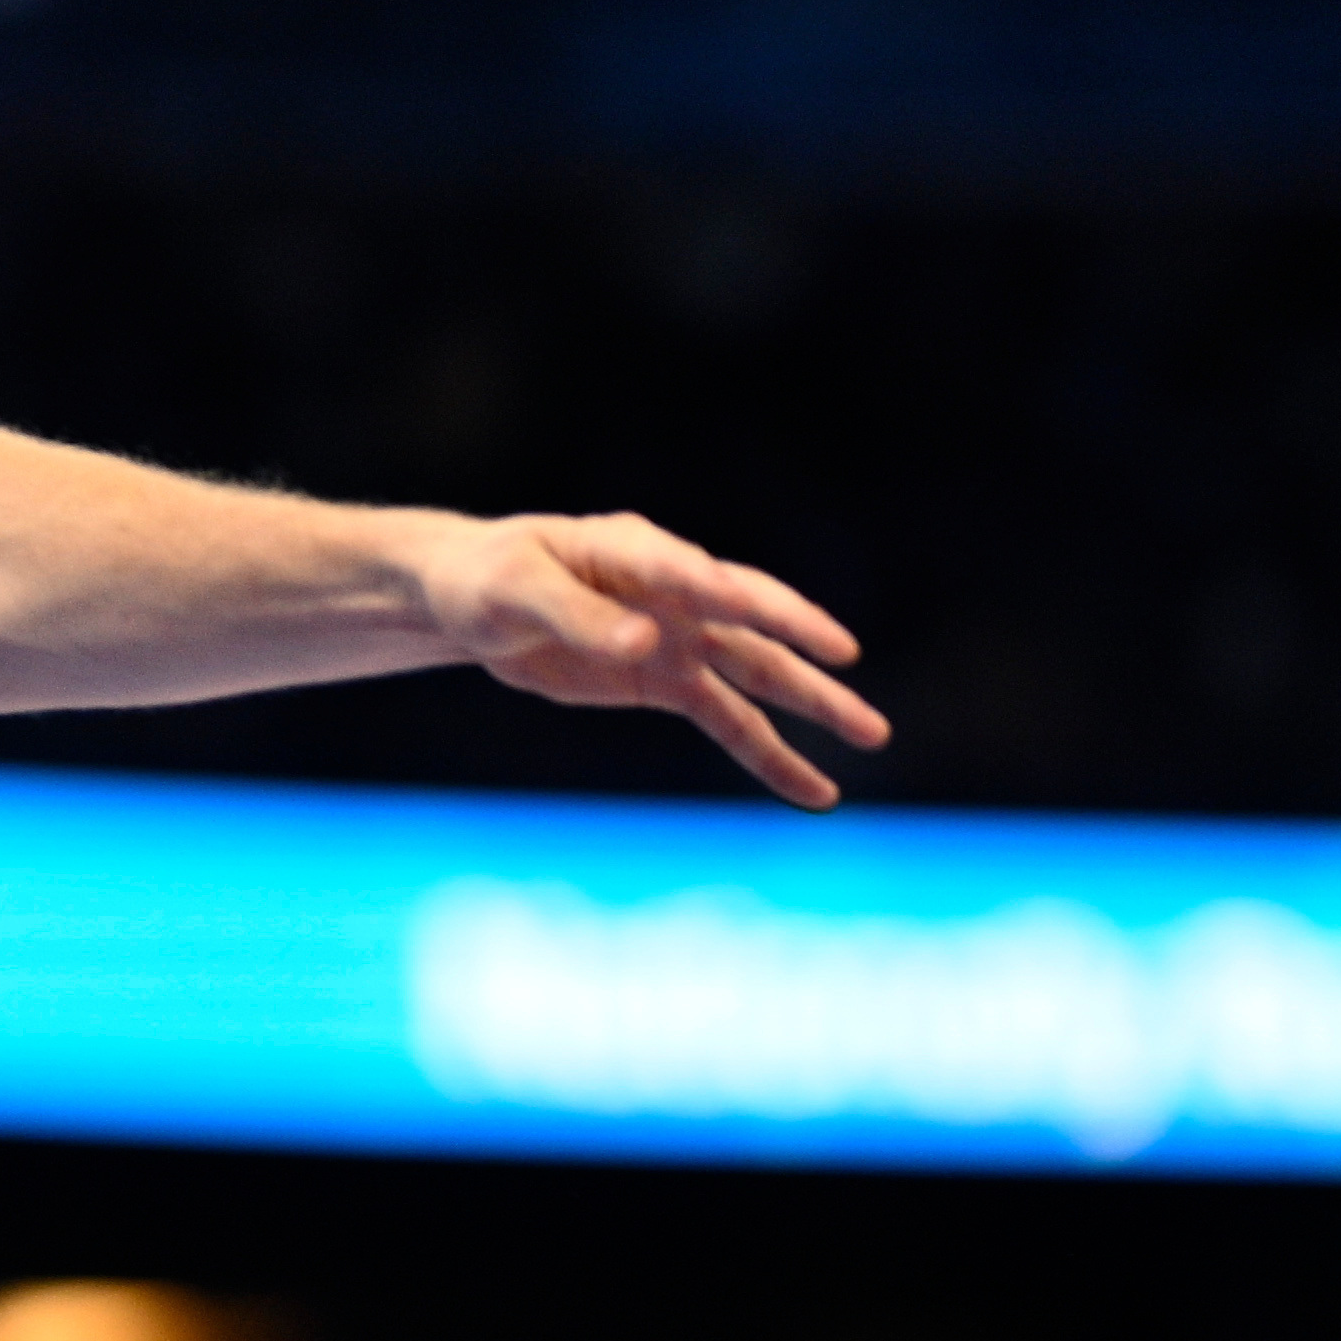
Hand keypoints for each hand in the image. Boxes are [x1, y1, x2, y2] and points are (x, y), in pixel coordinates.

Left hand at [432, 516, 885, 807]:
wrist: (468, 601)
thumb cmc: (487, 579)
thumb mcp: (516, 593)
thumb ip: (579, 616)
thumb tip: (644, 641)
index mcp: (636, 550)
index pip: (695, 574)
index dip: (732, 597)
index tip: (765, 616)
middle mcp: (674, 590)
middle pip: (749, 619)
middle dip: (800, 643)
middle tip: (850, 667)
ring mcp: (678, 635)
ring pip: (757, 673)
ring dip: (811, 705)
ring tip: (872, 736)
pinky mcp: (666, 679)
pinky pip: (729, 718)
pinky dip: (768, 752)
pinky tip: (812, 789)